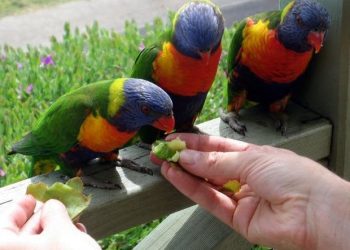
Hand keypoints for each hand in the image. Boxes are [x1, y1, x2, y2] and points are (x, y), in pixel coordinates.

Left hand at [0, 195, 100, 249]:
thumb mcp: (63, 231)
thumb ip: (54, 213)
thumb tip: (51, 206)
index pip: (3, 223)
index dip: (19, 207)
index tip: (32, 197)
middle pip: (18, 237)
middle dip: (41, 221)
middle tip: (57, 209)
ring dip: (52, 234)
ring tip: (71, 223)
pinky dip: (55, 248)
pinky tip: (74, 239)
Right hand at [151, 133, 349, 249]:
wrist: (316, 212)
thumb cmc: (293, 176)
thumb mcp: (251, 159)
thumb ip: (216, 160)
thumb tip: (187, 156)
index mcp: (253, 156)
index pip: (218, 146)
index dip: (195, 142)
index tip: (174, 138)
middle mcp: (245, 176)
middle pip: (209, 165)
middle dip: (185, 157)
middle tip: (162, 150)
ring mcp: (240, 198)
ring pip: (206, 183)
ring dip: (184, 172)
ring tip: (163, 161)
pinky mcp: (237, 218)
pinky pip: (209, 200)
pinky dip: (190, 188)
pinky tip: (175, 175)